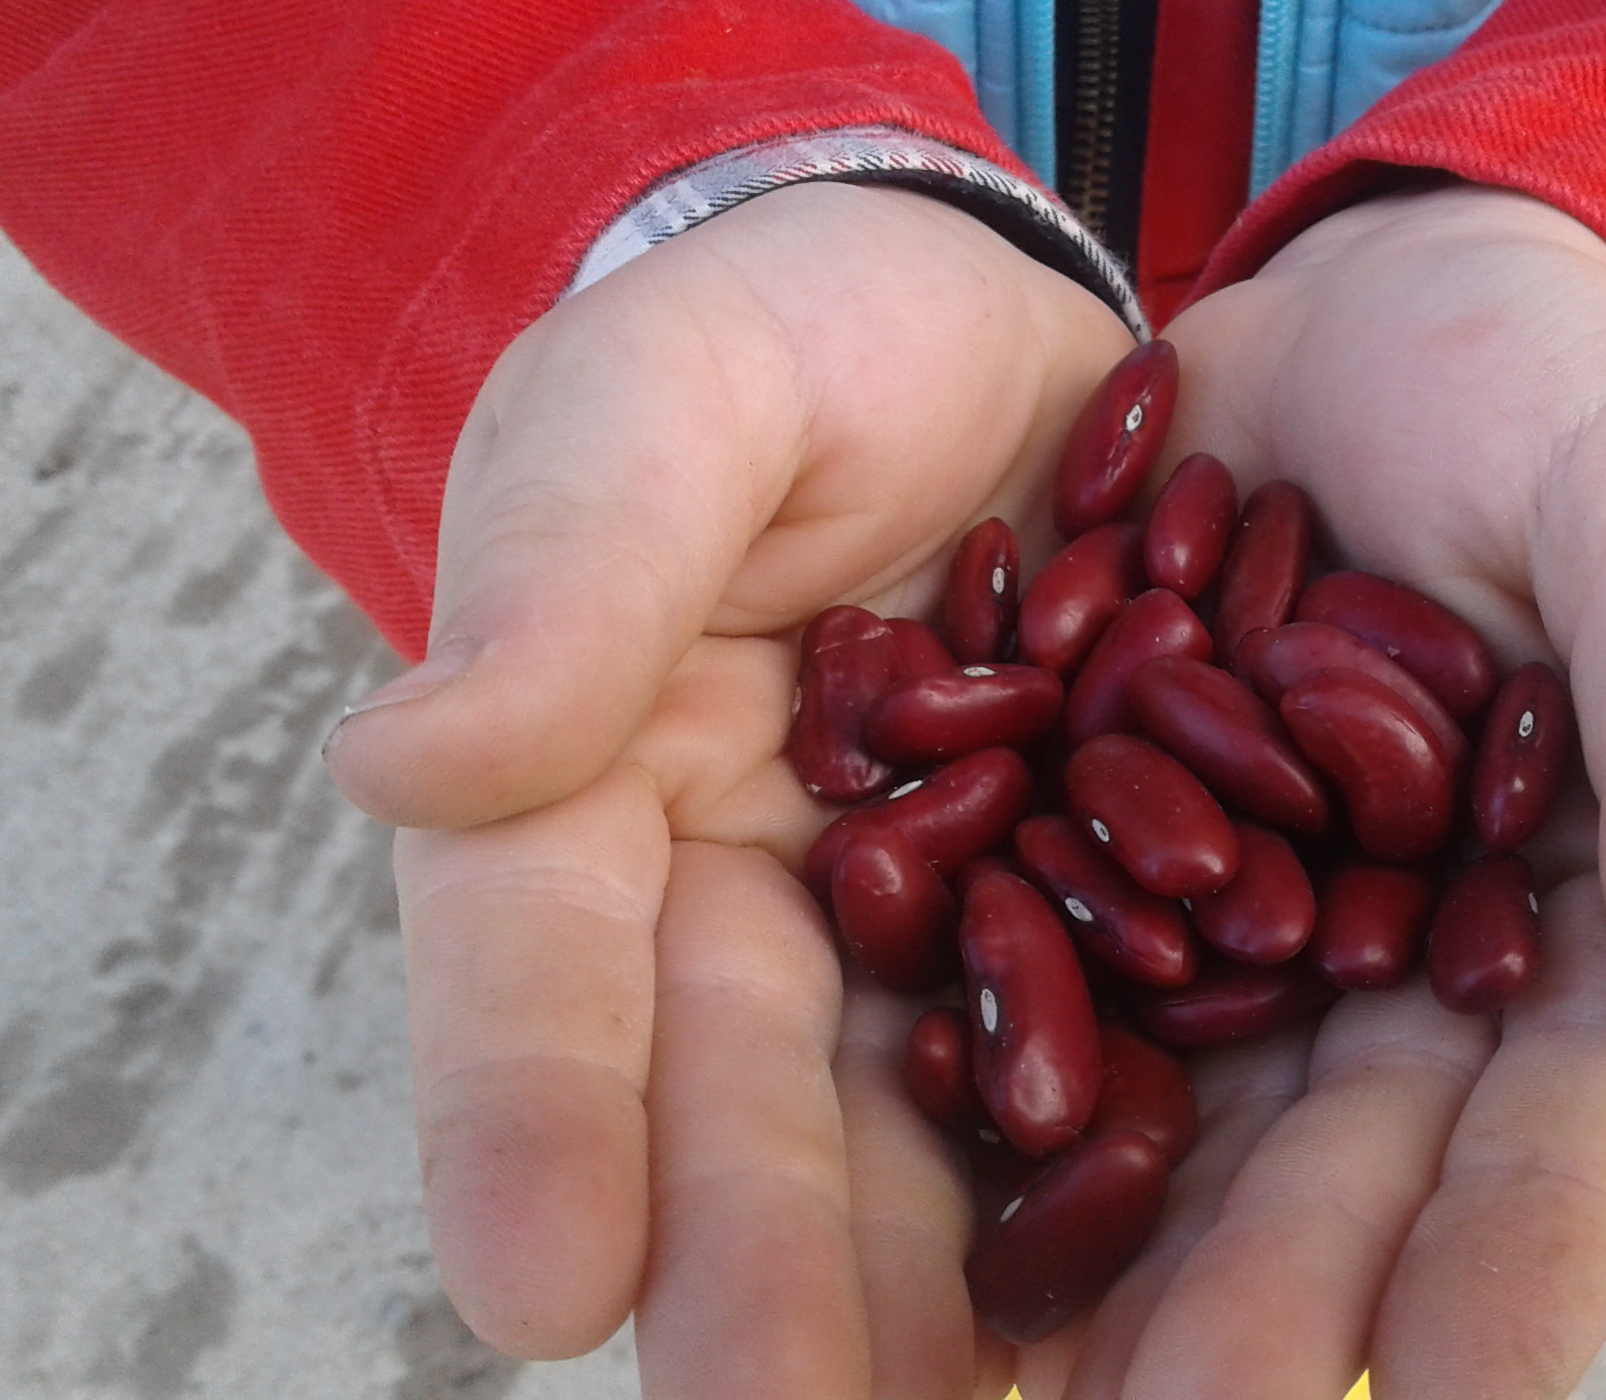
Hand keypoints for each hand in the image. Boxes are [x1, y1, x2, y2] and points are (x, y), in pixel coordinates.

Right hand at [321, 181, 1133, 1396]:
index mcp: (604, 798)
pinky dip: (1157, 1161)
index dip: (529, 1118)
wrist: (974, 317)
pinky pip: (1140, 1038)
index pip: (544, 971)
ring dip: (962, 1288)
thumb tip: (404, 761)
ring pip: (943, 1126)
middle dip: (765, 1274)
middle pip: (751, 1109)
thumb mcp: (662, 404)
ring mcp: (951, 924)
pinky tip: (1201, 1274)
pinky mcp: (1116, 904)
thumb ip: (569, 567)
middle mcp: (768, 909)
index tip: (536, 1281)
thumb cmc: (777, 341)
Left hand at [1013, 185, 1605, 1399]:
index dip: (1520, 1271)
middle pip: (1334, 1178)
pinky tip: (865, 1178)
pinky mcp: (1072, 854)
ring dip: (1076, 1261)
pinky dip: (948, 1073)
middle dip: (1251, 1319)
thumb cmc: (1568, 402)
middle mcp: (1394, 983)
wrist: (1370, 313)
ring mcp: (1225, 933)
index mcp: (1581, 939)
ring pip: (1159, 1124)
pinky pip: (1007, 976)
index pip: (1567, 1135)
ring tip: (967, 1378)